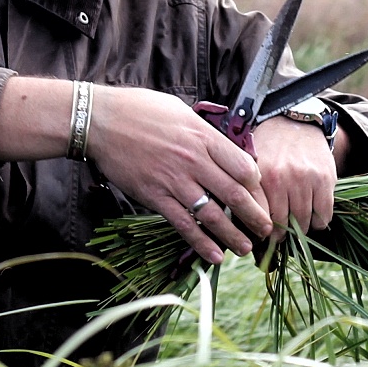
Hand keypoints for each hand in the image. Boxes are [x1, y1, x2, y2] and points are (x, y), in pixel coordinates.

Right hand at [85, 86, 272, 263]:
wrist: (100, 121)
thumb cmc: (140, 110)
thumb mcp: (181, 111)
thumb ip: (203, 133)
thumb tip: (221, 147)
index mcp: (204, 137)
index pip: (244, 167)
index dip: (257, 186)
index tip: (260, 196)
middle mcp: (194, 160)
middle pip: (236, 194)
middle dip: (255, 216)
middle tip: (266, 230)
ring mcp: (175, 181)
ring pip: (213, 215)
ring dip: (233, 235)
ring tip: (245, 249)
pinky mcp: (155, 196)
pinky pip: (184, 224)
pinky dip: (201, 243)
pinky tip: (214, 255)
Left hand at [251, 116, 336, 237]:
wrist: (294, 122)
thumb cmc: (268, 149)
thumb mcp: (251, 166)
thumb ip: (248, 192)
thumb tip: (243, 226)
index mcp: (261, 176)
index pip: (261, 217)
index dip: (261, 232)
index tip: (261, 236)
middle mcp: (283, 177)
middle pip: (282, 223)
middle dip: (279, 235)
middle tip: (278, 237)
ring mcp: (306, 179)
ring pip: (304, 222)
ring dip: (299, 230)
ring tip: (294, 227)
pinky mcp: (325, 179)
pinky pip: (324, 215)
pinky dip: (318, 223)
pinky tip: (312, 219)